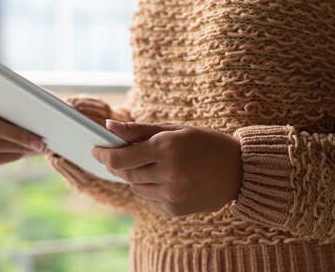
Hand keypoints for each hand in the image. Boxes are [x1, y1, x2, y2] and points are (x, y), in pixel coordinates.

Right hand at [0, 93, 48, 164]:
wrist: (50, 125)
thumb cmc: (43, 105)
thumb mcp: (40, 97)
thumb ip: (30, 98)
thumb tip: (34, 111)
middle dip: (17, 134)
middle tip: (40, 141)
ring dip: (23, 145)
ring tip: (43, 145)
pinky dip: (20, 153)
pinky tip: (33, 149)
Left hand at [91, 120, 241, 216]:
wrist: (239, 171)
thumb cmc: (207, 143)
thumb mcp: (176, 130)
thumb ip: (140, 130)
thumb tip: (109, 126)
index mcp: (167, 148)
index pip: (121, 157)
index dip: (104, 154)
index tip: (95, 149)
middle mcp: (169, 173)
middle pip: (126, 173)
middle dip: (118, 164)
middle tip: (117, 155)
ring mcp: (172, 194)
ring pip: (136, 187)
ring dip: (136, 176)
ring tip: (153, 165)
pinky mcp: (175, 209)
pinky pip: (150, 198)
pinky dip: (151, 188)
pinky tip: (167, 178)